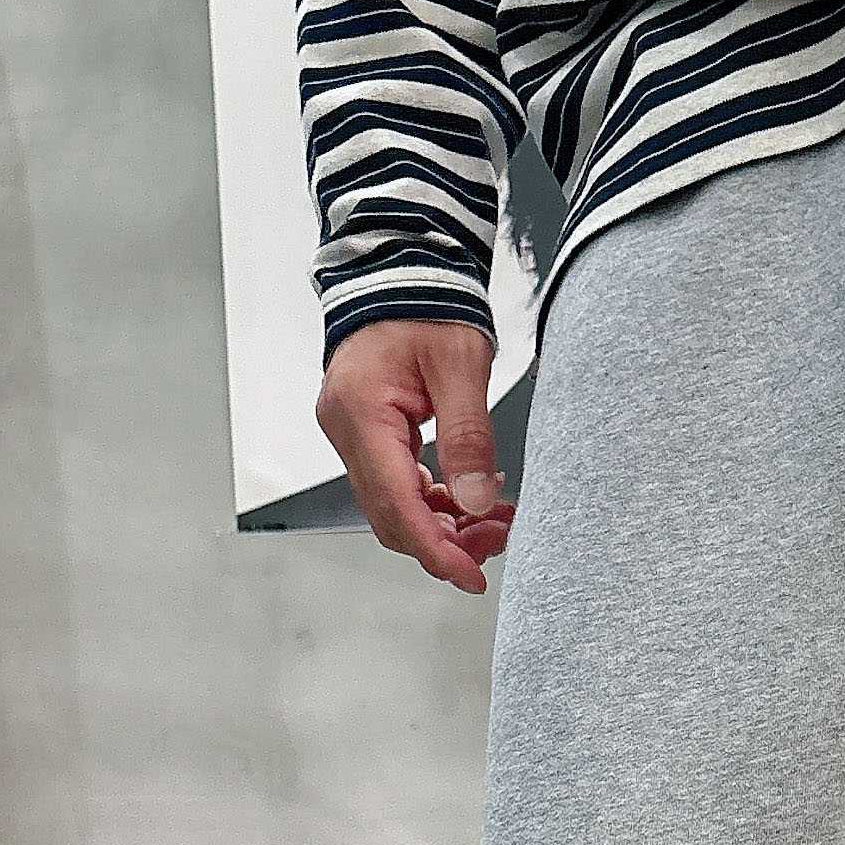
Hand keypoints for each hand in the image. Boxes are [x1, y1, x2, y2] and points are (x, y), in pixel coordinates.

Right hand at [316, 320, 517, 593]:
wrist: (403, 267)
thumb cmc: (427, 302)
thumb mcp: (462, 366)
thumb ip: (469, 437)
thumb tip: (476, 502)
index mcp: (361, 412)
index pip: (395, 504)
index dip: (435, 550)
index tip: (471, 577)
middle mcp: (346, 428)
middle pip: (391, 516)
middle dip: (445, 541)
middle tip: (498, 539)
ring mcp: (352, 433)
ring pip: (394, 507)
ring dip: (444, 525)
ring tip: (494, 521)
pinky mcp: (368, 433)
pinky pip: (397, 485)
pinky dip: (435, 502)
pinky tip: (472, 499)